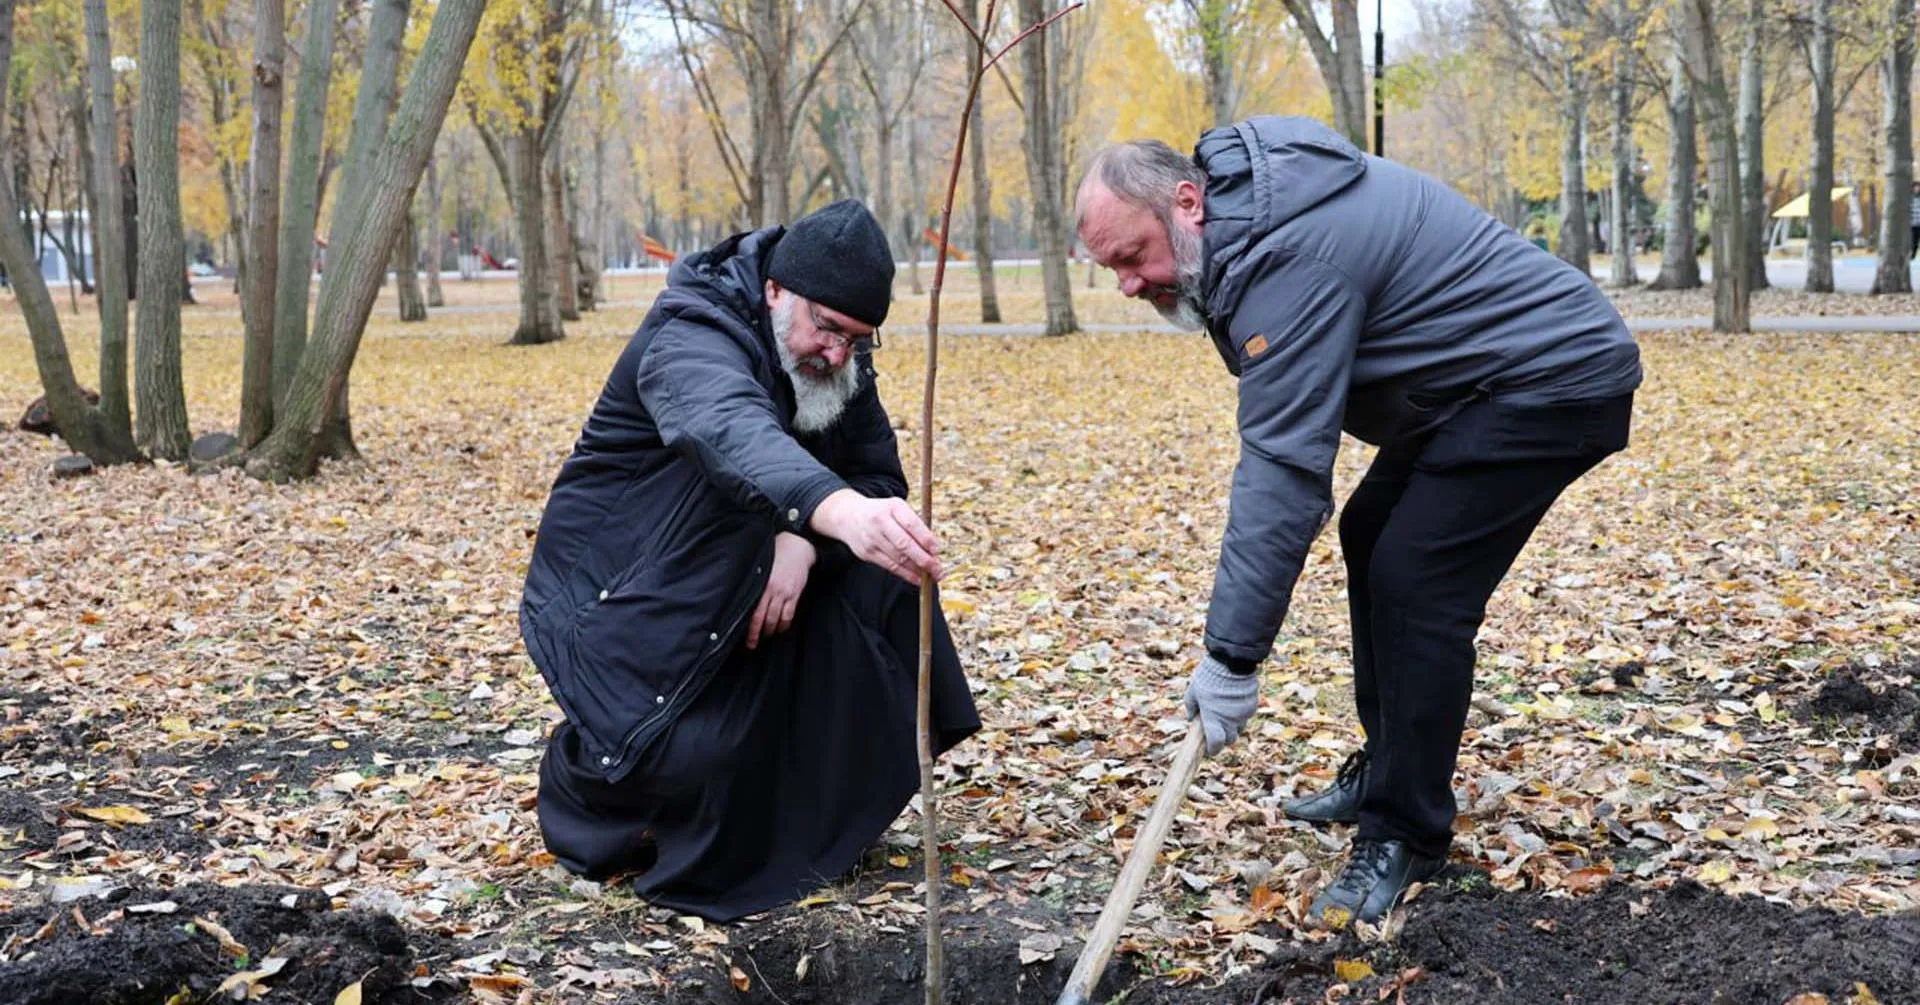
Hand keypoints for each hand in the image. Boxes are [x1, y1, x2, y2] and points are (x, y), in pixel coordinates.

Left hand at [747, 532, 814, 648]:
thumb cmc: (776, 554)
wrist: (797, 547)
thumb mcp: (761, 566)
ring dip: (770, 630)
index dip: (748, 627)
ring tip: (766, 635)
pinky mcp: (795, 594)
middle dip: (756, 634)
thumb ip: (753, 581)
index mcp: (761, 584)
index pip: (752, 611)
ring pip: (776, 619)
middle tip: (752, 644)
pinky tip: (780, 627)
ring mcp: (784, 593)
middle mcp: (772, 590)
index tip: (744, 637)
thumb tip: (740, 597)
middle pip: (762, 618)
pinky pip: (789, 615)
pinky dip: (784, 624)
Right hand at [808, 488, 942, 585]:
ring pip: (898, 558)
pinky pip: (890, 566)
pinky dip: (906, 574)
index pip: (911, 524)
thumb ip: (914, 524)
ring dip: (917, 570)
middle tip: (938, 570)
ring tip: (932, 576)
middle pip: (904, 544)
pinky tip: (918, 579)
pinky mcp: (867, 553)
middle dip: (924, 560)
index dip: (926, 539)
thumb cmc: (882, 512)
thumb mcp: (897, 508)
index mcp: (892, 507)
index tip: (937, 550)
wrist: (848, 516)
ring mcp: (871, 538)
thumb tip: (934, 548)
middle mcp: (880, 521)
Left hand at [1183, 655, 1260, 755]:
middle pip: (1230, 739)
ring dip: (1232, 724)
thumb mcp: (1192, 692)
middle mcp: (1230, 720)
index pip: (1216, 744)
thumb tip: (1192, 718)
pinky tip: (1234, 700)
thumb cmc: (1208, 678)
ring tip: (1225, 710)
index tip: (1209, 748)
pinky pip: (1246, 715)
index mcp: (1213, 719)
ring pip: (1239, 727)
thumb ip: (1191, 707)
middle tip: (1217, 727)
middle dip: (1223, 737)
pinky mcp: (1252, 706)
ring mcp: (1243, 714)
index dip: (1212, 749)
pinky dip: (1240, 712)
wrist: (1230, 662)